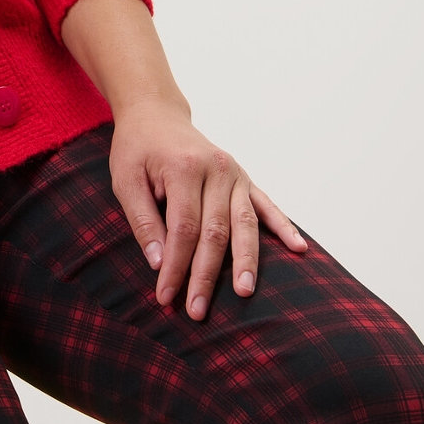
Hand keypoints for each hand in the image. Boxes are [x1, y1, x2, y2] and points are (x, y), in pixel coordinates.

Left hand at [108, 102, 306, 319]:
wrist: (156, 114)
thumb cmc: (137, 148)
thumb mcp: (125, 179)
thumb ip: (141, 219)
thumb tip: (158, 262)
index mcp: (184, 168)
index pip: (184, 228)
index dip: (176, 265)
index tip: (165, 296)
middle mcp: (217, 169)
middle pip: (216, 232)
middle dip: (206, 275)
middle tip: (197, 310)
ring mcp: (236, 173)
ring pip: (244, 224)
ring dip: (246, 262)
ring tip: (245, 293)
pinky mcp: (245, 178)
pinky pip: (267, 205)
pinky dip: (283, 227)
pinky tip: (299, 249)